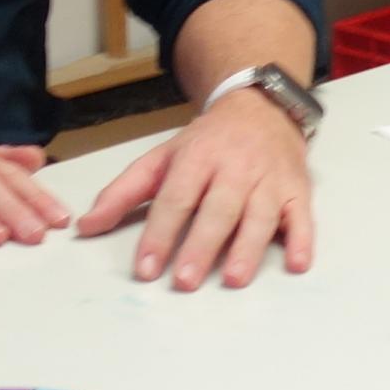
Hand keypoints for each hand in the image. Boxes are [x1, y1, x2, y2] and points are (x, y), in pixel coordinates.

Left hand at [72, 88, 314, 289]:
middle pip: (218, 209)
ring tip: (232, 279)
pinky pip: (303, 216)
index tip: (145, 268)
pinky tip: (297, 264)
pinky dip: (303, 240)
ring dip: (248, 248)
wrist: (261, 107)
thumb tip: (87, 227)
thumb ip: (124, 192)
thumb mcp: (162, 157)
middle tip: (185, 281)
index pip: (176, 198)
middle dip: (201, 245)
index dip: (160, 234)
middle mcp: (235, 167)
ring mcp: (269, 179)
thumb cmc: (208, 142)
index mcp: (197, 157)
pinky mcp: (297, 190)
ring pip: (260, 215)